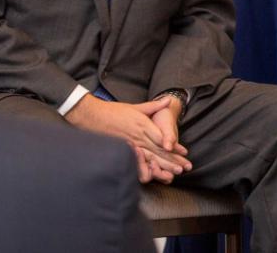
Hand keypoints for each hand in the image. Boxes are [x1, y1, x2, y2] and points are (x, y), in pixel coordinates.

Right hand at [67, 95, 191, 181]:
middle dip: (172, 160)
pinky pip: (135, 162)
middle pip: (158, 151)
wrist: (92, 116)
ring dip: (161, 167)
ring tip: (172, 175)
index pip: (162, 139)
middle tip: (184, 168)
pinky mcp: (122, 150)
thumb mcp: (136, 107)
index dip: (174, 146)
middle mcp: (138, 137)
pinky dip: (144, 169)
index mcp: (143, 126)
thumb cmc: (114, 111)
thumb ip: (154, 106)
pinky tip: (151, 175)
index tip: (184, 153)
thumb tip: (168, 100)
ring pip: (148, 159)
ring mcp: (130, 145)